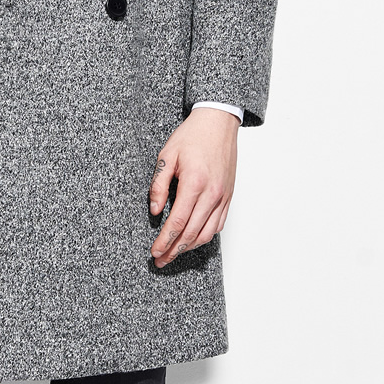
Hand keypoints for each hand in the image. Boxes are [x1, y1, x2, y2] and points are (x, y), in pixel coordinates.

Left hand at [148, 107, 238, 267]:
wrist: (218, 123)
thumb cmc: (192, 136)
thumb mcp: (167, 155)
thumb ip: (159, 185)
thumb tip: (156, 212)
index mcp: (195, 183)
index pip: (178, 222)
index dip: (165, 241)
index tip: (154, 252)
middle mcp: (212, 194)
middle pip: (192, 233)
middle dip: (174, 251)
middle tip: (160, 260)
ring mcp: (223, 197)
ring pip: (206, 233)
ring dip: (189, 248)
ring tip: (173, 254)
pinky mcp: (229, 197)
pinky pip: (218, 225)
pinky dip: (204, 237)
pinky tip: (192, 240)